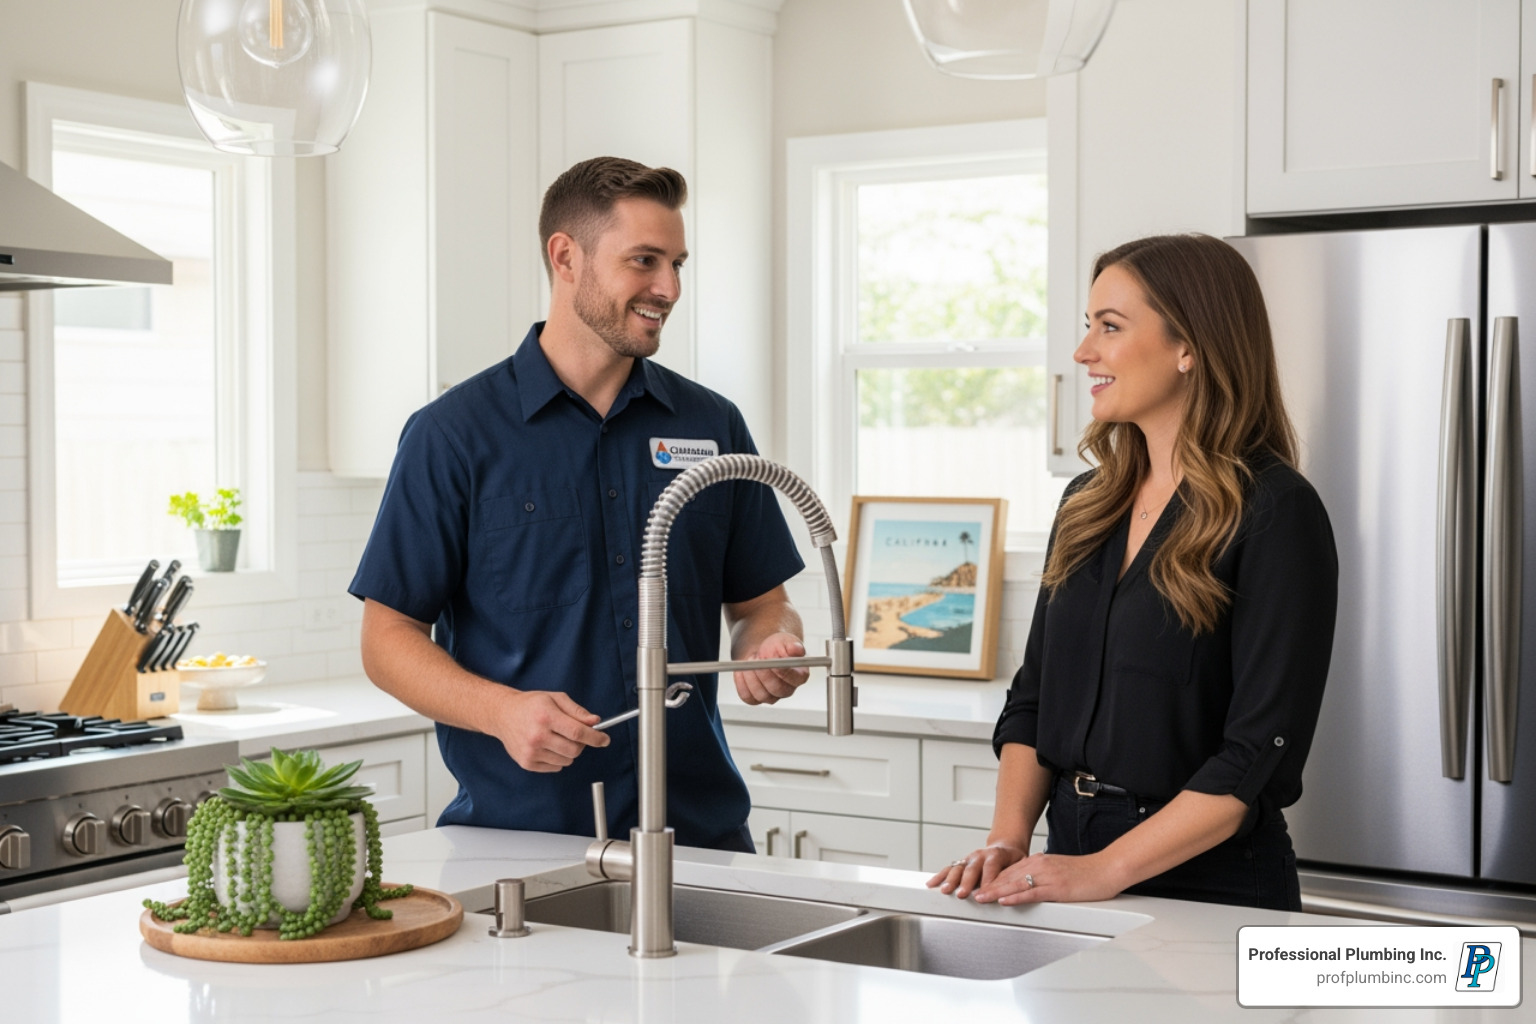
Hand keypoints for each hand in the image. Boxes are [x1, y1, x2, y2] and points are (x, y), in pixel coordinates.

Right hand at [493, 690, 608, 772]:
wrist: (503, 715)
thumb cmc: (531, 705)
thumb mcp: (556, 699)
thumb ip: (577, 711)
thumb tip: (595, 722)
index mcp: (546, 716)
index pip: (578, 732)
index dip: (595, 737)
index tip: (605, 740)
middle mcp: (537, 736)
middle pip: (575, 749)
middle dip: (581, 743)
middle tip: (575, 735)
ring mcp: (531, 751)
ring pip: (567, 760)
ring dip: (569, 751)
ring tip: (557, 738)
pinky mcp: (527, 762)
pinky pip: (556, 767)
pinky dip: (558, 759)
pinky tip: (548, 746)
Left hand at [733, 632, 809, 704]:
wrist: (762, 651)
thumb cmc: (776, 647)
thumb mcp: (785, 641)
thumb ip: (792, 645)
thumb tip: (797, 649)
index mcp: (800, 676)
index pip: (794, 679)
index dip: (782, 671)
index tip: (771, 661)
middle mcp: (788, 690)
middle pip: (777, 690)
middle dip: (764, 674)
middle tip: (755, 660)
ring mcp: (772, 696)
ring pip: (761, 695)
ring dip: (751, 677)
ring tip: (750, 661)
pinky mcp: (757, 699)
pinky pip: (747, 697)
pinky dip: (742, 684)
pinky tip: (742, 671)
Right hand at [925, 841, 1027, 899]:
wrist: (1005, 846)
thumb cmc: (1014, 860)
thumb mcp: (1022, 864)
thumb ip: (1018, 875)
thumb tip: (1020, 889)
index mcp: (997, 854)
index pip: (992, 867)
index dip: (988, 880)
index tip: (985, 893)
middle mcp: (980, 855)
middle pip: (972, 869)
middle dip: (966, 882)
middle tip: (963, 894)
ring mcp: (969, 858)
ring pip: (958, 868)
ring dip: (951, 880)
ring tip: (946, 890)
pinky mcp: (961, 863)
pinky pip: (949, 869)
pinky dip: (940, 876)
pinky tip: (931, 883)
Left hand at [972, 852, 1124, 905]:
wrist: (1108, 868)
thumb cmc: (1087, 872)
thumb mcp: (1059, 870)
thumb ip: (1042, 875)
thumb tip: (1028, 884)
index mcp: (1040, 862)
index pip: (1010, 871)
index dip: (992, 879)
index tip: (978, 885)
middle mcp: (1041, 866)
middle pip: (1008, 877)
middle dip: (987, 886)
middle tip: (970, 892)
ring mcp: (1048, 877)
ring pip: (1015, 884)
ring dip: (995, 892)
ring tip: (980, 898)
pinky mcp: (1057, 888)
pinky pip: (1032, 893)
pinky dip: (1015, 897)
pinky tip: (1004, 901)